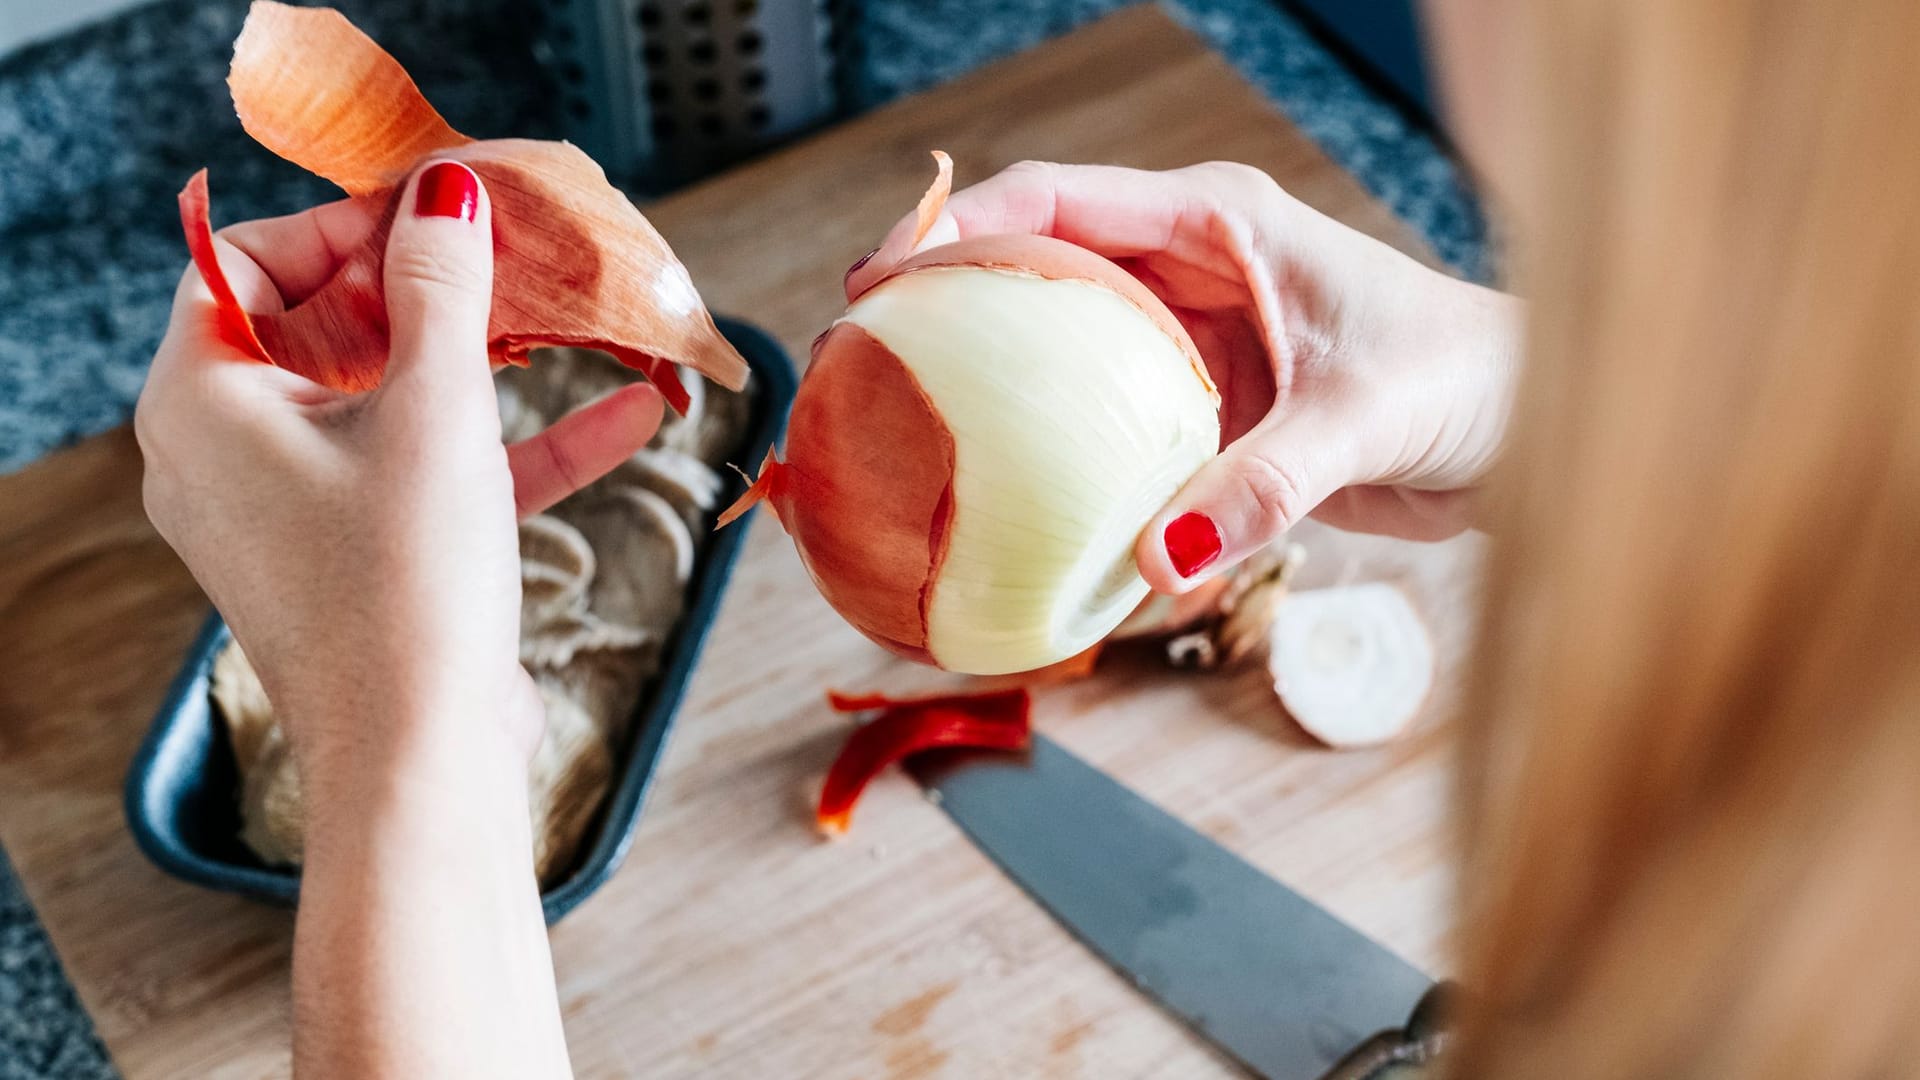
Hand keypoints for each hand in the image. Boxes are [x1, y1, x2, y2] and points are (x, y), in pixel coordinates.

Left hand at [137, 161, 662, 766]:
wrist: (423, 761)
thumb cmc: (402, 584)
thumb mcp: (434, 409)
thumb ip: (442, 288)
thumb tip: (446, 191)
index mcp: (204, 401)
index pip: (252, 264)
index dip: (347, 225)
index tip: (440, 212)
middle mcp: (231, 452)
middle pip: (329, 326)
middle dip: (437, 289)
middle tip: (516, 254)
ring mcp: (298, 509)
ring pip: (395, 401)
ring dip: (495, 366)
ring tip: (577, 321)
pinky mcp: (365, 558)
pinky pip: (434, 474)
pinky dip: (516, 446)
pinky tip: (629, 418)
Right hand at [848, 161, 1522, 591]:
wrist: (1527, 431)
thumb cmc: (1469, 381)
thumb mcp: (1366, 418)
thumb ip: (1266, 483)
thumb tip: (1160, 560)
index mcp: (1218, 225)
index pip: (1056, 203)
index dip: (957, 229)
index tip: (881, 282)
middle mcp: (1190, 273)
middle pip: (1034, 270)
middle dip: (946, 307)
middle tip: (866, 367)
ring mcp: (1190, 346)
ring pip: (1061, 357)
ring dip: (995, 390)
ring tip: (911, 440)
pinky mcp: (1202, 413)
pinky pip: (1105, 434)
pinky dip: (1059, 466)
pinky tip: (1016, 512)